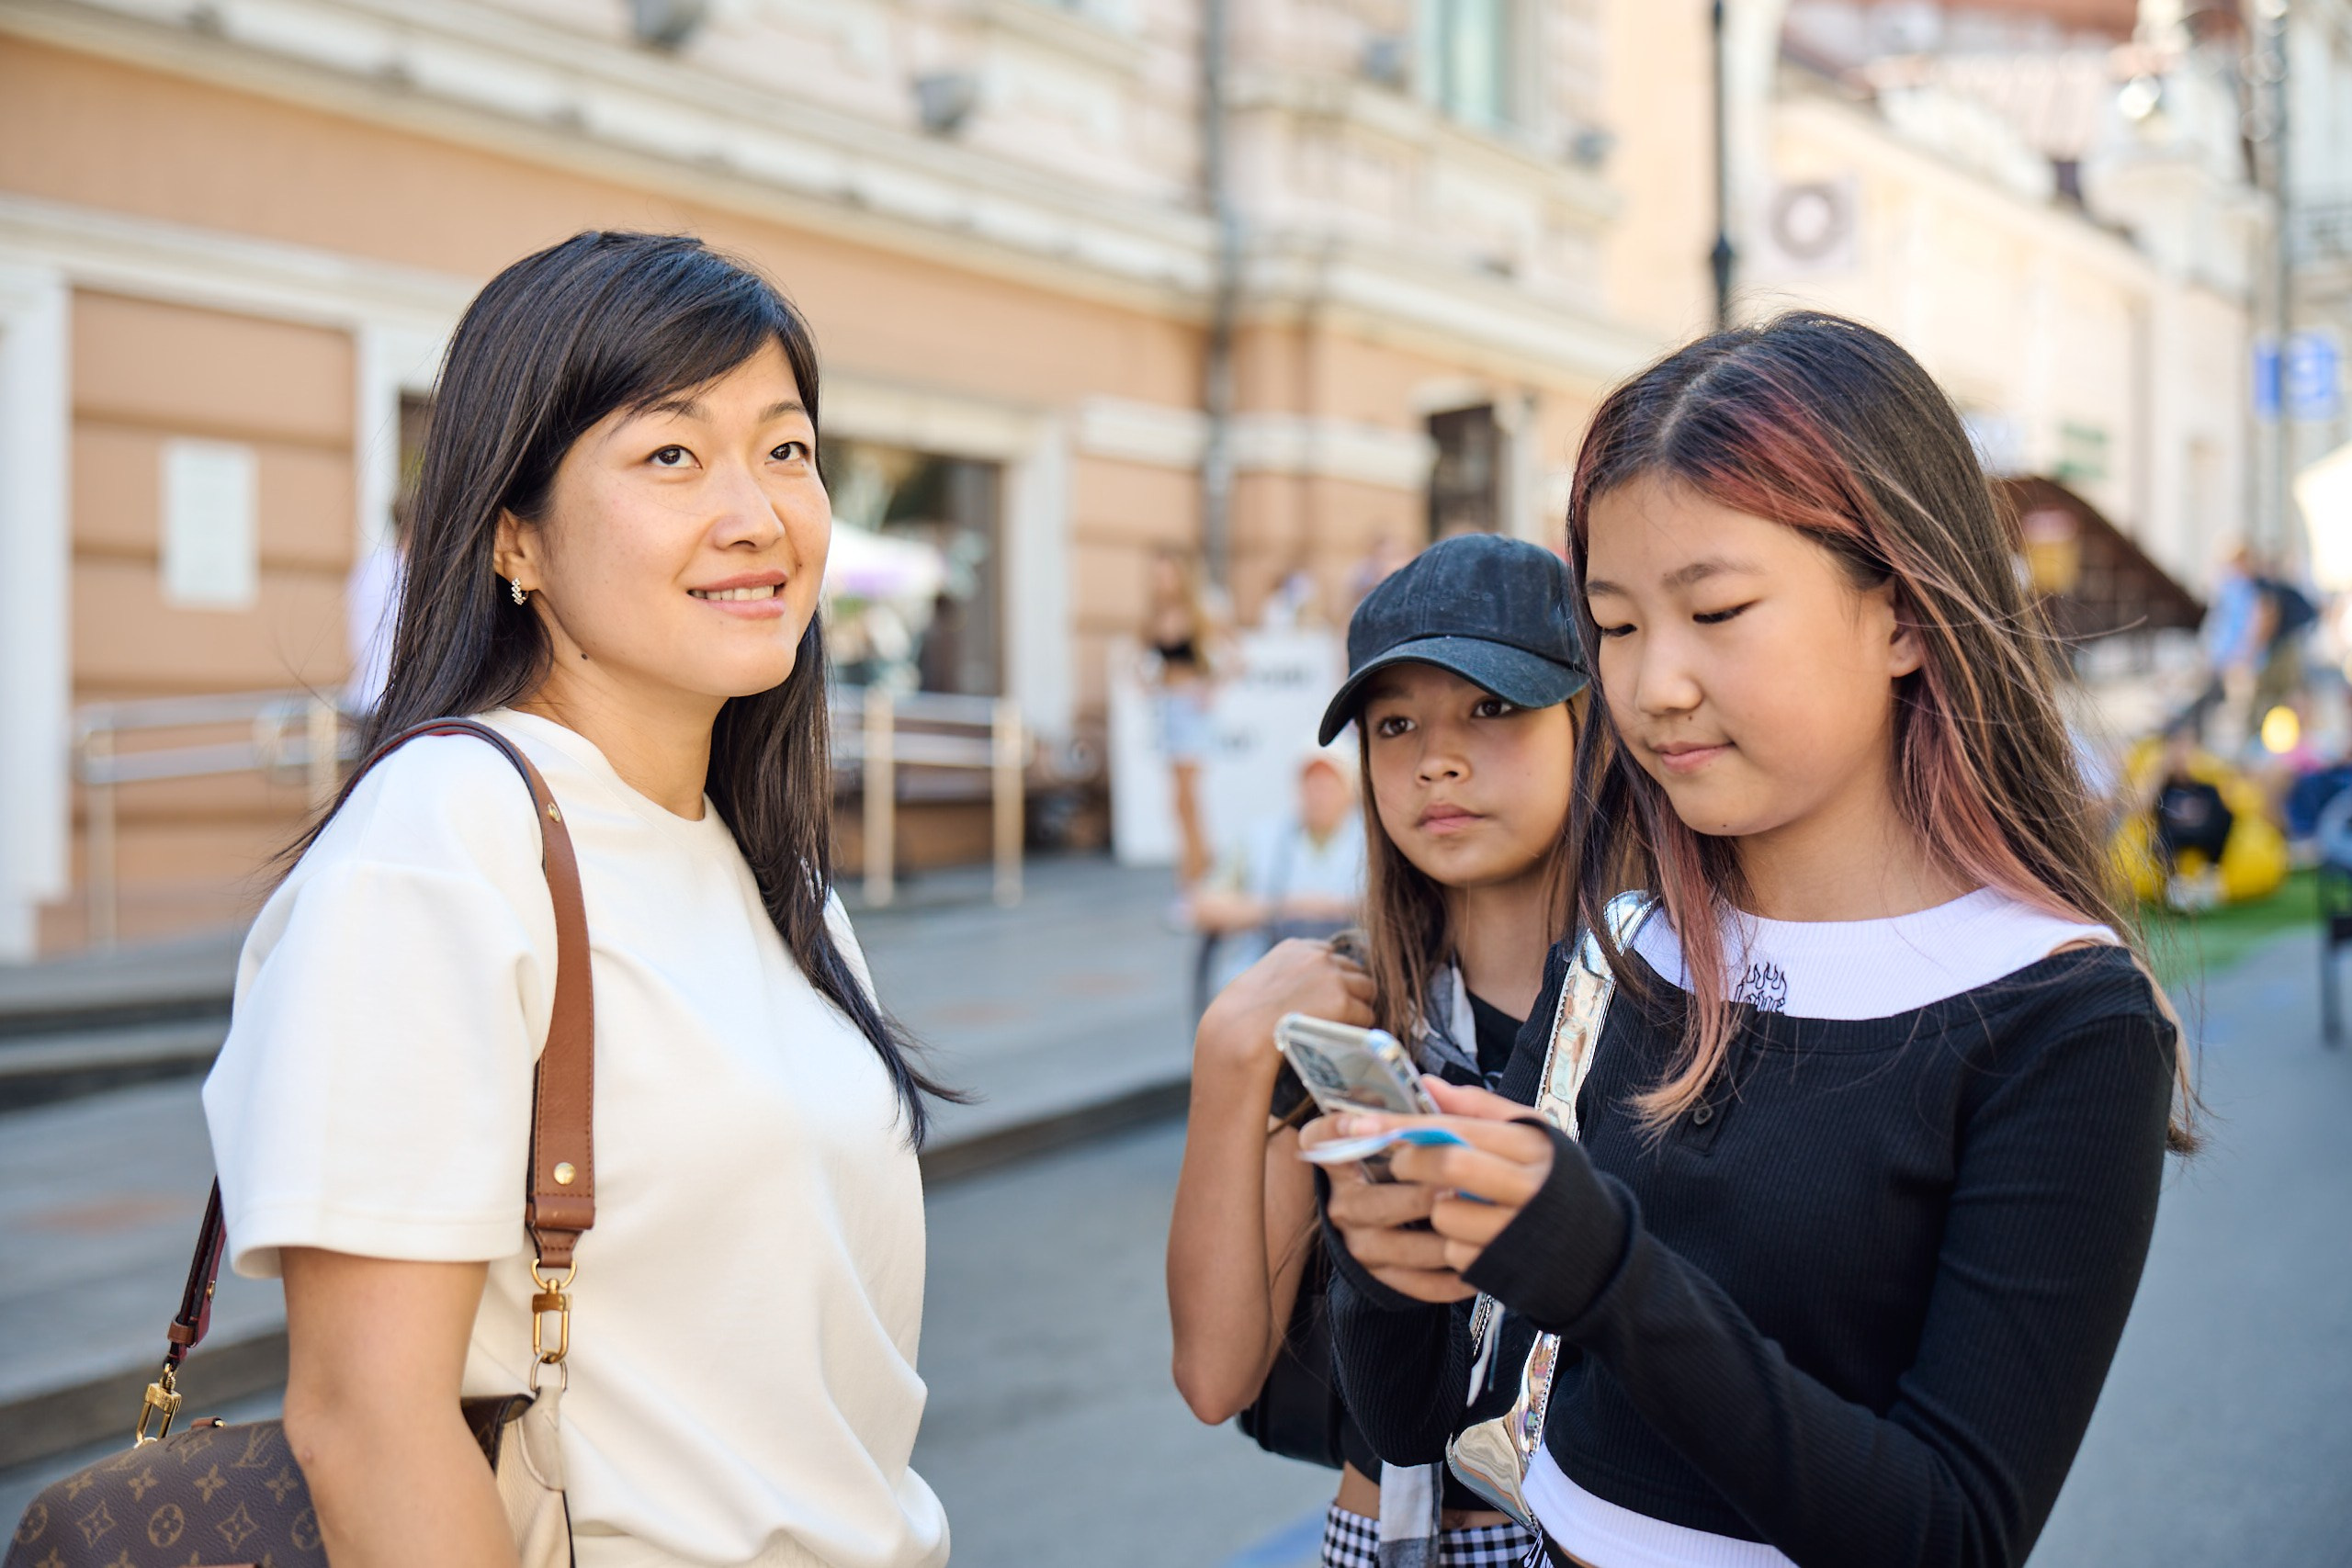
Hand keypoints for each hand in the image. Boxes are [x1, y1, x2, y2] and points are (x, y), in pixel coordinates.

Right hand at [1194, 938, 1373, 1081]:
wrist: (1239, 1032)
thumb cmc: (1240, 1017)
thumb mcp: (1261, 982)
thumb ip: (1286, 976)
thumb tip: (1301, 994)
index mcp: (1296, 947)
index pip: (1330, 955)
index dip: (1332, 978)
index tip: (1325, 997)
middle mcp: (1318, 956)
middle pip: (1355, 970)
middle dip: (1350, 990)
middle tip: (1339, 1016)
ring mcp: (1332, 977)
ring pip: (1366, 991)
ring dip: (1358, 1009)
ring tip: (1341, 1028)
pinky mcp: (1342, 1002)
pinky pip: (1367, 1016)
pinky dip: (1359, 1028)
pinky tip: (1343, 1038)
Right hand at [1309, 1079, 1554, 1285]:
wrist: (1411, 1217)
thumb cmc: (1416, 1163)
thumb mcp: (1418, 1133)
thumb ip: (1426, 1110)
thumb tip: (1431, 1084)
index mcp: (1343, 1159)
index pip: (1320, 1140)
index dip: (1337, 1131)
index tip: (1365, 1124)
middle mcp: (1342, 1201)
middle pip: (1367, 1203)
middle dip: (1413, 1198)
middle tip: (1452, 1189)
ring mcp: (1357, 1240)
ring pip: (1391, 1247)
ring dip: (1435, 1243)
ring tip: (1472, 1230)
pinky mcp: (1378, 1274)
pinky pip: (1407, 1284)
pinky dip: (1442, 1282)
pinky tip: (1472, 1270)